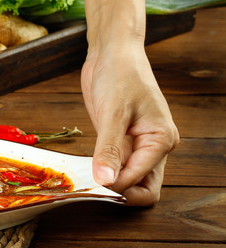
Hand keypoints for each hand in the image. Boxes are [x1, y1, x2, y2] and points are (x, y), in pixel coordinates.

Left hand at [80, 43, 178, 205]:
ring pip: (130, 181)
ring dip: (110, 184)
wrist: (113, 54)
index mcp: (161, 140)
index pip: (142, 180)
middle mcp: (154, 147)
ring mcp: (139, 146)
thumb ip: (109, 149)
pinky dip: (103, 172)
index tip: (91, 183)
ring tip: (86, 178)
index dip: (116, 187)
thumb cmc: (119, 75)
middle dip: (119, 193)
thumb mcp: (113, 112)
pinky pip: (116, 167)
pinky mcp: (122, 143)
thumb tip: (107, 181)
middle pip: (144, 188)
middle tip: (90, 187)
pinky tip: (85, 169)